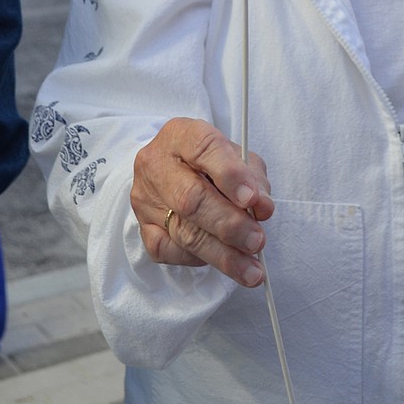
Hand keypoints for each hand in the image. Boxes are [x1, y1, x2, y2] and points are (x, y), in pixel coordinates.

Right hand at [131, 117, 274, 287]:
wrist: (174, 167)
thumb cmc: (212, 160)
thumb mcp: (237, 155)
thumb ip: (251, 177)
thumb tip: (262, 208)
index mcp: (182, 135)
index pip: (204, 150)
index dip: (231, 176)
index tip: (253, 200)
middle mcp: (156, 164)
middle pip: (191, 199)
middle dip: (229, 224)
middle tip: (257, 241)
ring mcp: (145, 198)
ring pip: (182, 232)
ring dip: (222, 254)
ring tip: (251, 269)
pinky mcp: (142, 226)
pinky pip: (169, 251)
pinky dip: (199, 259)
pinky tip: (222, 260)